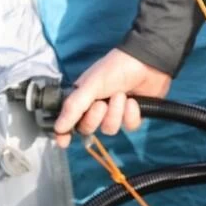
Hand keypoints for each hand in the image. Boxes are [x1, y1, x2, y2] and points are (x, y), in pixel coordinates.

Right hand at [53, 48, 171, 147]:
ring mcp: (115, 112)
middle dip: (96, 117)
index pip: (69, 120)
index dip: (65, 132)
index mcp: (82, 98)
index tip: (63, 142)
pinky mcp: (132, 116)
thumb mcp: (91, 85)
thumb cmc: (115, 69)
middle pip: (89, 128)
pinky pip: (129, 126)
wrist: (147, 63)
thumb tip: (57, 128)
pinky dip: (131, 114)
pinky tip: (134, 101)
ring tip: (122, 96)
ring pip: (110, 129)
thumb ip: (74, 107)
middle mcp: (96, 107)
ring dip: (116, 113)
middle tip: (102, 103)